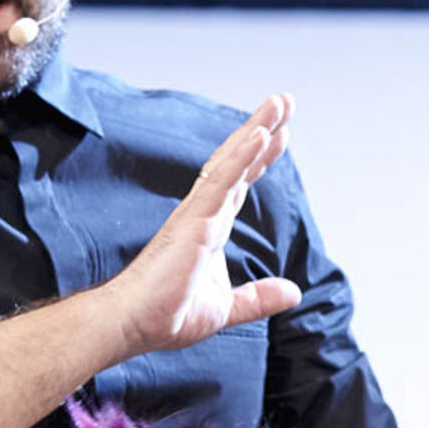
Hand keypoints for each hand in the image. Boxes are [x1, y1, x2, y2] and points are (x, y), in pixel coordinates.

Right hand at [102, 93, 300, 355]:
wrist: (135, 326)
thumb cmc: (168, 316)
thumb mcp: (226, 308)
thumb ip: (258, 298)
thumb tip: (294, 292)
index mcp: (210, 228)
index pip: (241, 183)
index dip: (260, 158)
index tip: (280, 134)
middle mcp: (204, 213)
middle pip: (238, 162)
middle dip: (262, 130)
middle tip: (284, 101)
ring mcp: (198, 214)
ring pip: (231, 162)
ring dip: (256, 130)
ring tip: (279, 103)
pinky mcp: (192, 221)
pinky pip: (220, 182)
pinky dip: (240, 157)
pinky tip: (260, 135)